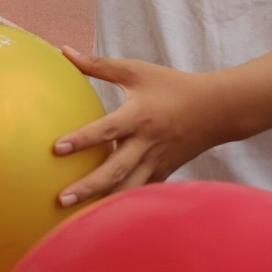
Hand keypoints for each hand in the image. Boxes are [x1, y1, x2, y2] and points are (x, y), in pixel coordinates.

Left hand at [52, 48, 230, 206]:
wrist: (215, 109)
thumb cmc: (171, 86)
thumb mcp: (136, 71)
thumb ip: (98, 65)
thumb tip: (65, 52)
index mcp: (138, 117)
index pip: (106, 130)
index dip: (82, 140)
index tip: (56, 148)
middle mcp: (146, 144)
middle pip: (115, 170)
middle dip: (88, 187)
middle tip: (60, 199)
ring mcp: (156, 163)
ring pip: (128, 189)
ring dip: (103, 203)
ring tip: (76, 219)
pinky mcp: (163, 174)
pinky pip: (141, 193)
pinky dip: (124, 206)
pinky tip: (102, 219)